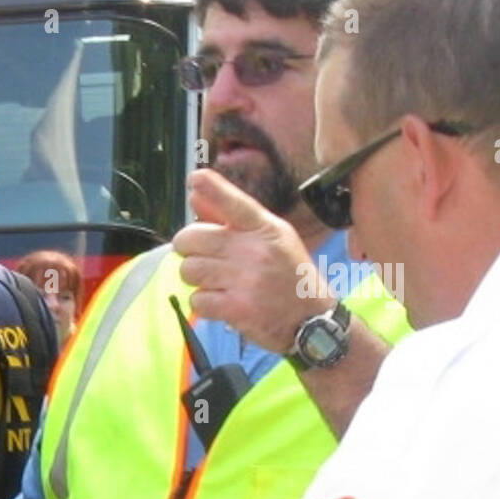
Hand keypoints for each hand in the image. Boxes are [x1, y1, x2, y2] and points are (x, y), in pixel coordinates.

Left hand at [172, 169, 333, 353]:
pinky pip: (196, 299)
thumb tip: (196, 196)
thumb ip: (232, 220)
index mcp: (266, 229)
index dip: (213, 189)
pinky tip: (223, 302)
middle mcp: (255, 250)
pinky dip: (204, 304)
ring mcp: (245, 280)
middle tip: (203, 258)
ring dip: (196, 278)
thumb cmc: (288, 276)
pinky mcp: (236, 308)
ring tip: (217, 282)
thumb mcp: (272, 240)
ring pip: (188, 270)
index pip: (235, 203)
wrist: (310, 320)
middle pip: (191, 239)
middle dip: (189, 250)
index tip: (195, 178)